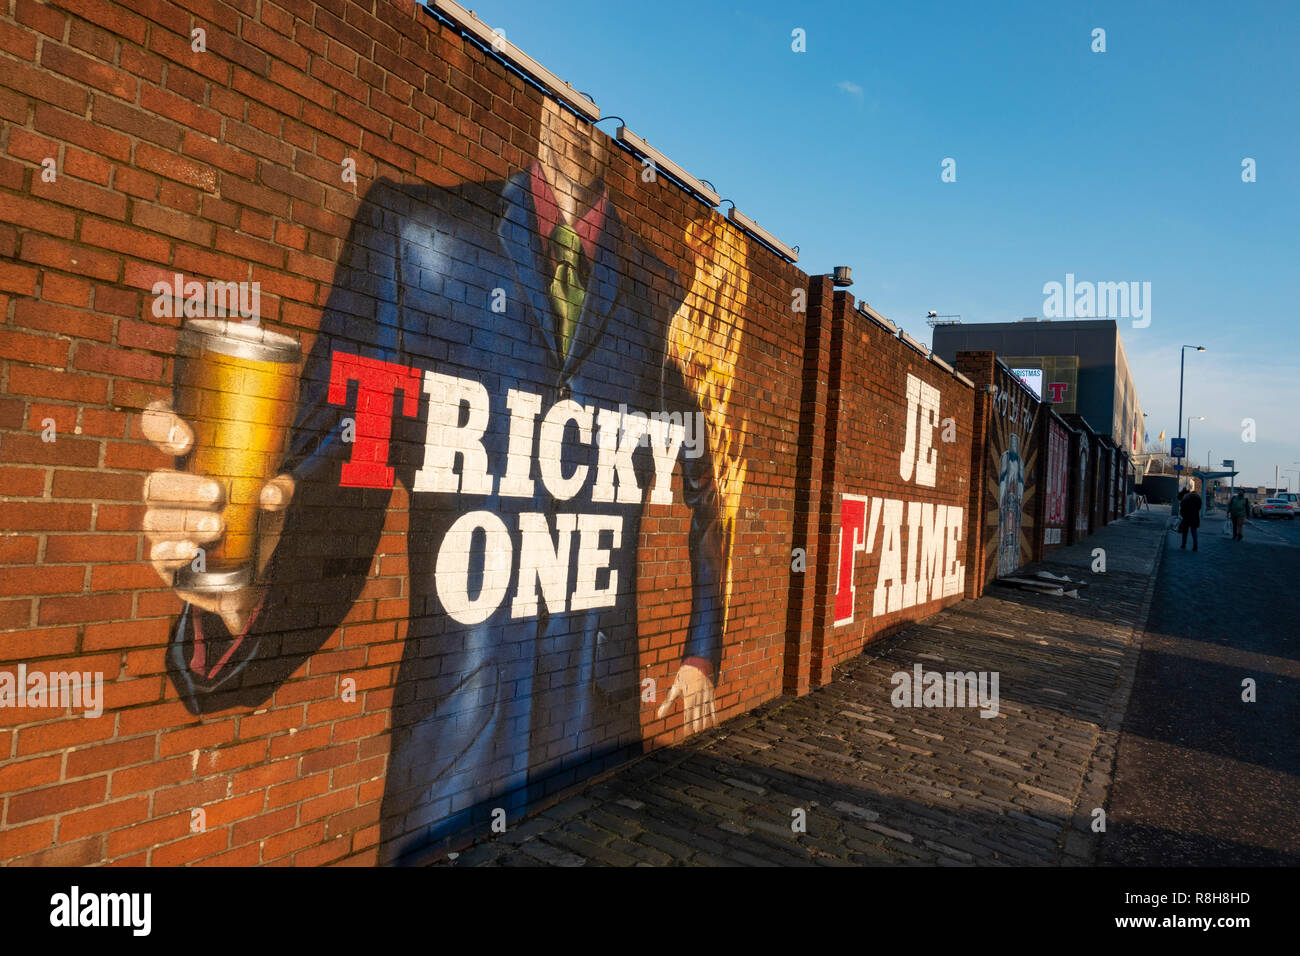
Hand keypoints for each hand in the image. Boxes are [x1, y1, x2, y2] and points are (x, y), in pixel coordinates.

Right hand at [141, 400, 293, 632]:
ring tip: (218, 527)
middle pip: (154, 483)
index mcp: (188, 461)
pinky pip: (157, 554)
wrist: (252, 564)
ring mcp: (163, 524)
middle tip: (217, 495)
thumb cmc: (255, 514)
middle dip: (184, 488)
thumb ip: (279, 487)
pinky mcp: (165, 557)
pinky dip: (173, 551)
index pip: (157, 427)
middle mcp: (168, 490)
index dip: (161, 427)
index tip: (186, 441)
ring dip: (185, 522)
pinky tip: (191, 551)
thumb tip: (272, 494)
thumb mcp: (272, 495)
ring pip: (154, 518)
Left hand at [656, 662, 716, 735]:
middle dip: (697, 721)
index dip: (687, 720)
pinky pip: (713, 704)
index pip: (688, 710)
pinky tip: (714, 721)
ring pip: (706, 708)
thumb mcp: (675, 689)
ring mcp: (706, 693)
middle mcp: (698, 694)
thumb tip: (659, 715)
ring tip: (702, 728)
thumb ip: (668, 703)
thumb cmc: (683, 677)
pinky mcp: (711, 692)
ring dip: (704, 719)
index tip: (686, 729)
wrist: (697, 663)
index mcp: (689, 693)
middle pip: (698, 710)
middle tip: (696, 731)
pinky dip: (714, 713)